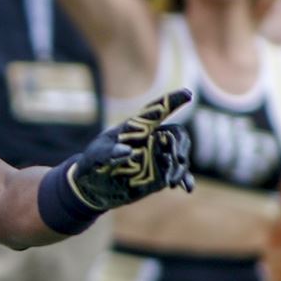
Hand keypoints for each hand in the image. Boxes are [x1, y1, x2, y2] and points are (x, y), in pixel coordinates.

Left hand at [70, 89, 194, 210]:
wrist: (92, 186)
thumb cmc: (92, 164)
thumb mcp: (95, 157)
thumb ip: (109, 153)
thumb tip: (128, 151)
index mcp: (134, 128)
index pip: (155, 111)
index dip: (171, 101)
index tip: (187, 93)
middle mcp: (150, 139)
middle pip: (176, 134)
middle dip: (180, 145)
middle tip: (177, 159)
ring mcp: (157, 156)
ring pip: (179, 155)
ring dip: (179, 167)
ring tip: (170, 181)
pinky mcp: (160, 173)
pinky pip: (178, 173)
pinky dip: (185, 179)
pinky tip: (187, 187)